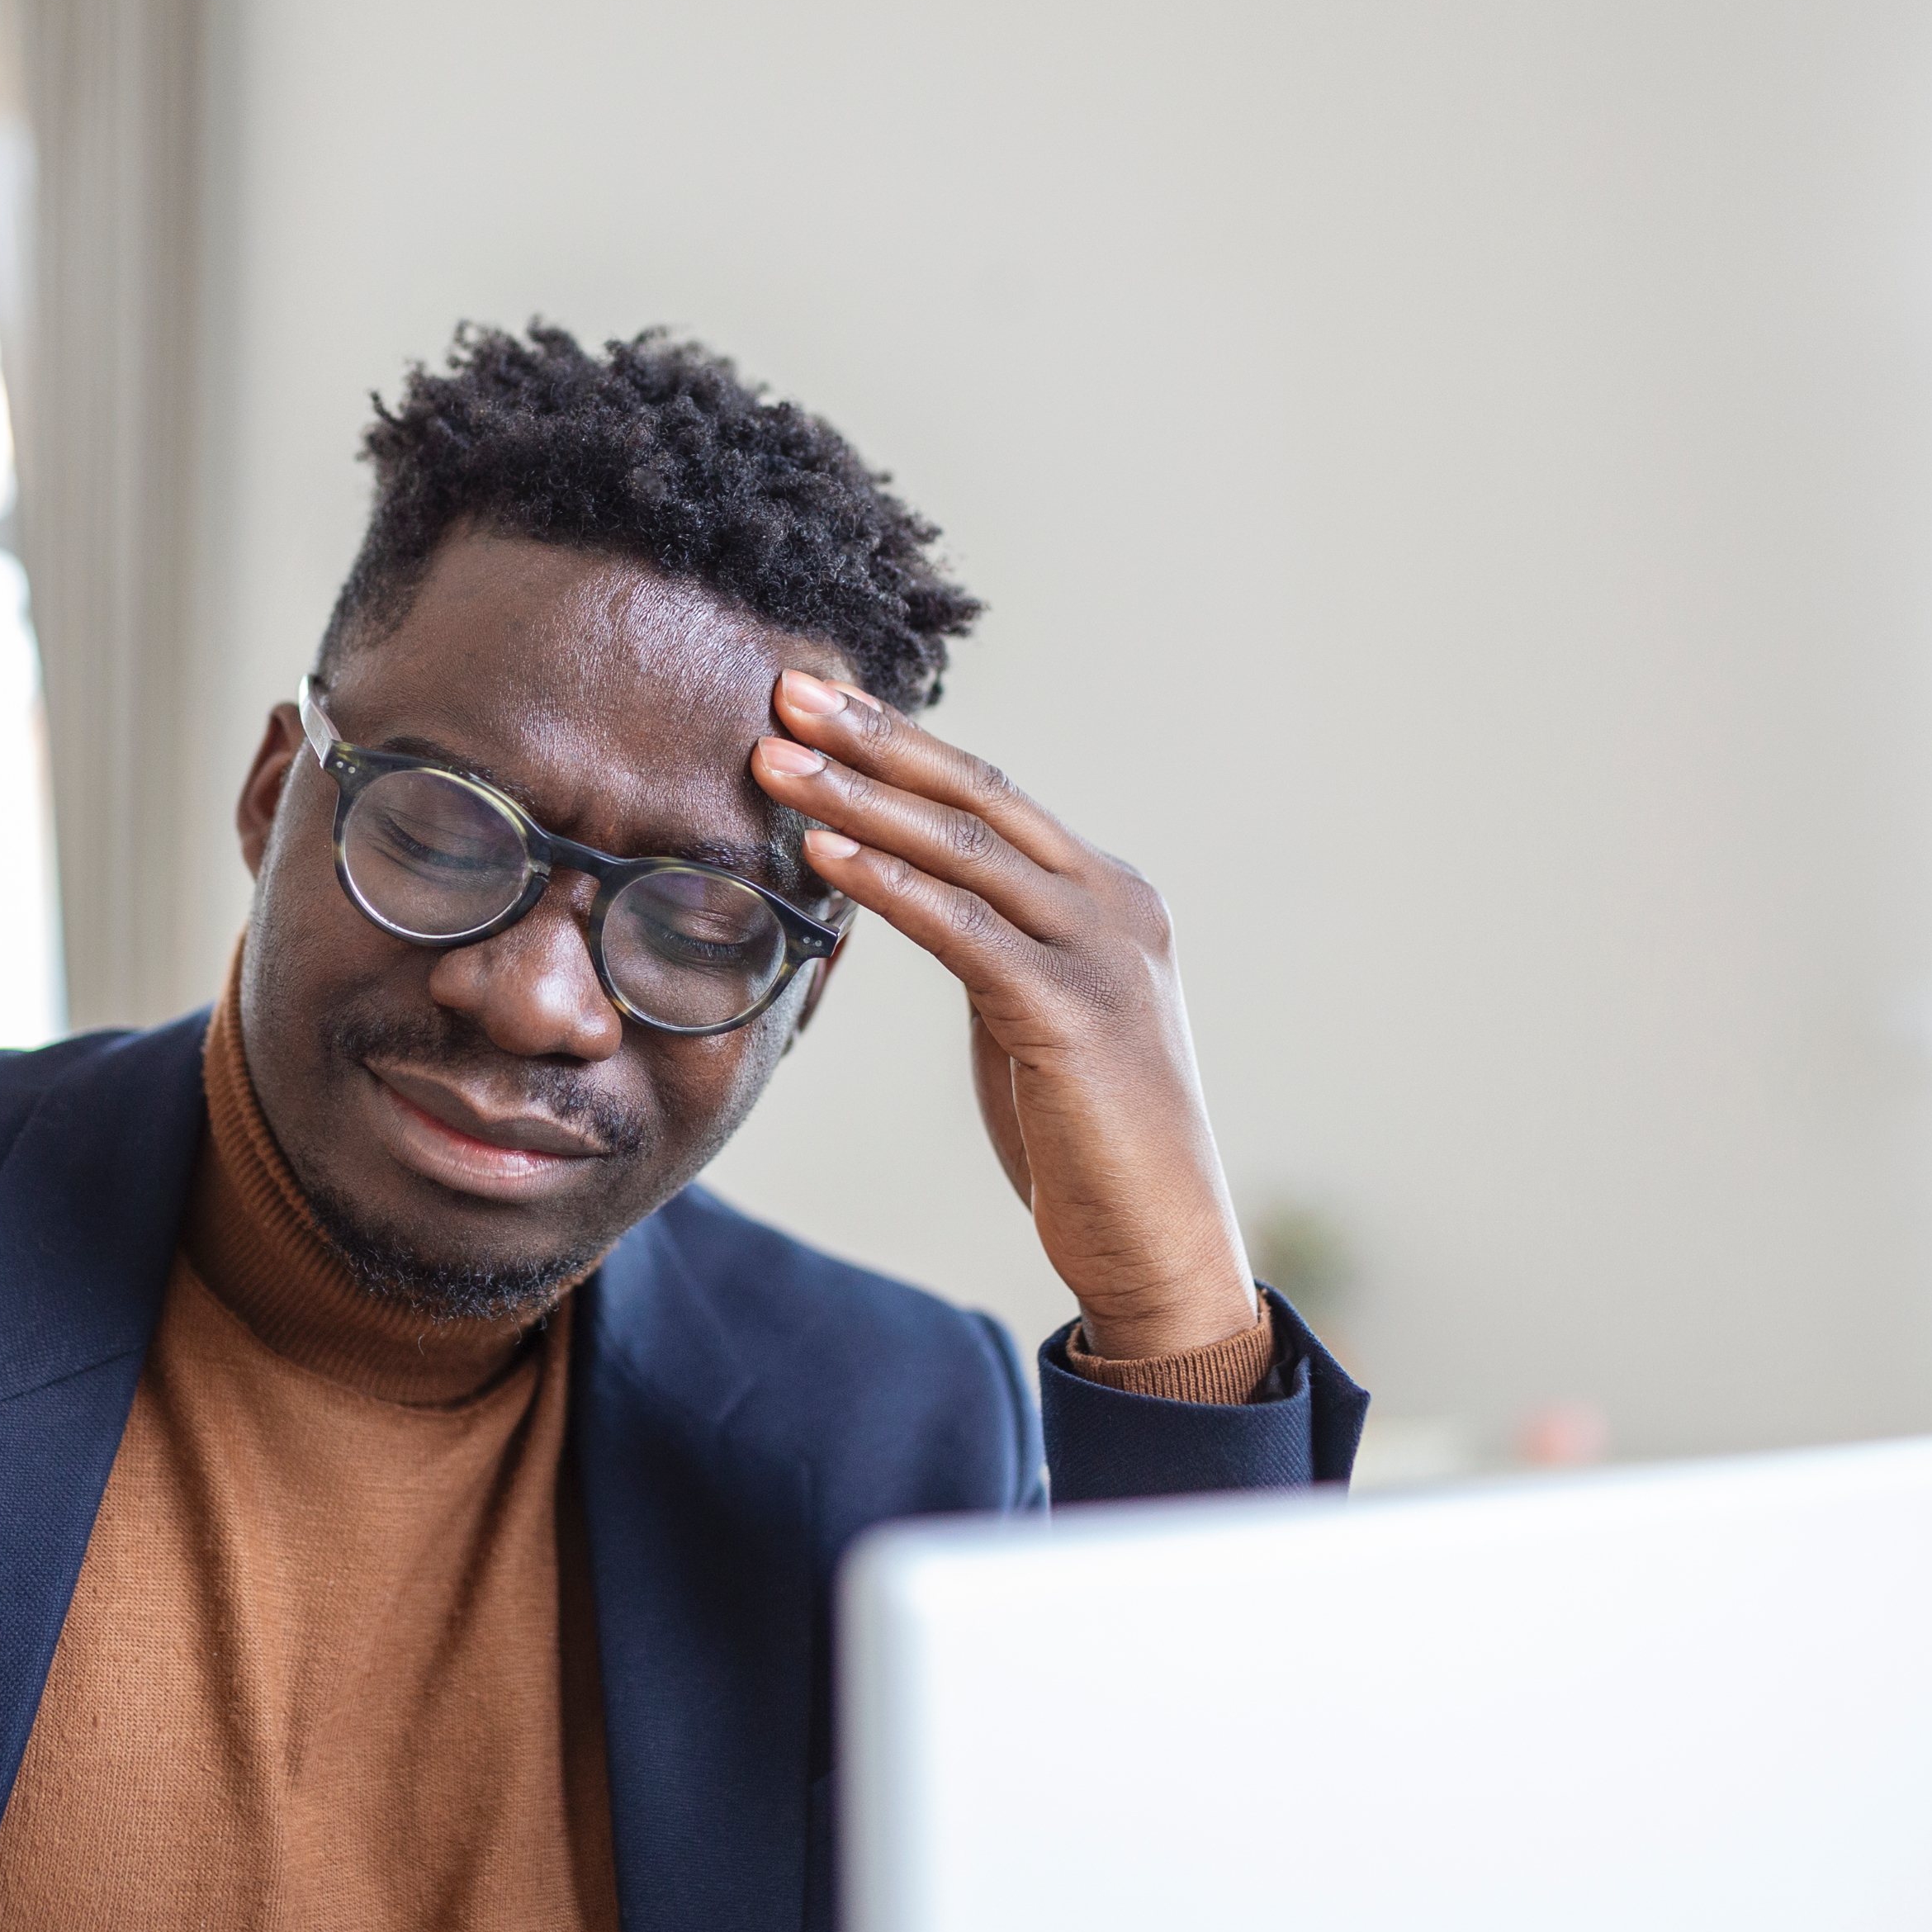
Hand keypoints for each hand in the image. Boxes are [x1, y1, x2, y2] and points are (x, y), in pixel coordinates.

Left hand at [752, 669, 1256, 1360]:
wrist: (1159, 1244)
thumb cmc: (1084, 1138)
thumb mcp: (1031, 1013)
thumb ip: (988, 944)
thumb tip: (899, 891)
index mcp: (1106, 894)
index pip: (988, 795)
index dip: (900, 743)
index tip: (817, 701)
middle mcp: (1114, 903)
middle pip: (975, 795)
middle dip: (872, 738)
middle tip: (783, 687)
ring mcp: (1101, 952)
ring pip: (962, 850)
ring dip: (856, 799)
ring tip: (771, 763)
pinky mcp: (1074, 1014)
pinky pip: (962, 930)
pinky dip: (886, 885)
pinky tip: (821, 856)